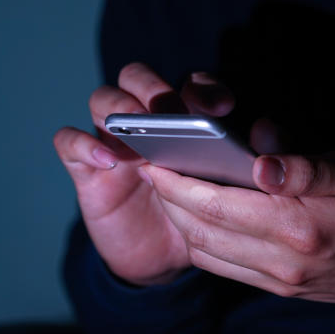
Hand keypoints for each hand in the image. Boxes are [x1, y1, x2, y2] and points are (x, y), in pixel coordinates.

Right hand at [53, 62, 235, 285]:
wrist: (164, 256)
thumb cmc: (200, 214)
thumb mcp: (226, 190)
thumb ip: (249, 160)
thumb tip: (266, 134)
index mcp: (184, 117)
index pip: (189, 83)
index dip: (204, 87)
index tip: (223, 109)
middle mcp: (145, 119)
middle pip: (138, 77)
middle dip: (155, 88)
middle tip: (172, 113)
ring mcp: (111, 139)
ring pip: (102, 99)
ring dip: (118, 107)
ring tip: (138, 128)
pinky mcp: (85, 167)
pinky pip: (69, 142)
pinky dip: (83, 145)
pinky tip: (108, 161)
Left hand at [140, 152, 334, 302]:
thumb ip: (308, 167)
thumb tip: (262, 160)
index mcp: (299, 227)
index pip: (217, 205)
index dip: (178, 182)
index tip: (155, 158)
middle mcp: (281, 261)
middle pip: (201, 230)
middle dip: (168, 198)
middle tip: (150, 167)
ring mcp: (277, 280)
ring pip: (206, 251)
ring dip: (178, 220)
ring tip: (166, 188)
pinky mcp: (277, 289)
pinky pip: (222, 266)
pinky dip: (199, 240)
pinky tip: (193, 215)